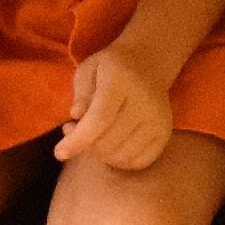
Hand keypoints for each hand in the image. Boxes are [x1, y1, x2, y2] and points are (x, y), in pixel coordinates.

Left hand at [56, 41, 178, 170]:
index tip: (59, 153)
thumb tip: (76, 115)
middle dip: (85, 145)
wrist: (149, 62)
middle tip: (73, 130)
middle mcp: (144, 102)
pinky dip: (120, 161)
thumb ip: (81, 93)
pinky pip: (139, 162)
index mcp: (122, 81)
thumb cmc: (111, 67)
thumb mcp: (88, 69)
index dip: (78, 139)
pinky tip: (111, 145)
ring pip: (122, 155)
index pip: (100, 118)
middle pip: (109, 141)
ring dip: (100, 154)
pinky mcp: (164, 134)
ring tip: (92, 136)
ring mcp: (158, 120)